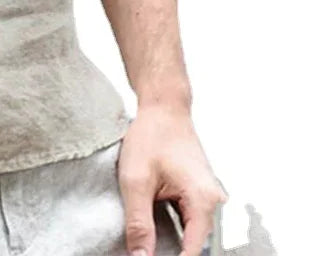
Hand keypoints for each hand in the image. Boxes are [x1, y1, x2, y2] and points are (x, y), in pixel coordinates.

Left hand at [117, 102, 227, 255]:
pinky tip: (158, 230)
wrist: (163, 108)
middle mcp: (214, 203)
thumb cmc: (152, 135)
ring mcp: (209, 199)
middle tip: (147, 251)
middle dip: (173, 252)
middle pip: (196, 246)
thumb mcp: (136, 180)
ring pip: (194, 235)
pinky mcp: (199, 195)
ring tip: (152, 244)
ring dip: (174, 243)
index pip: (193, 252)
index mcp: (204, 202)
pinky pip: (190, 222)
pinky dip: (175, 229)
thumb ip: (139, 223)